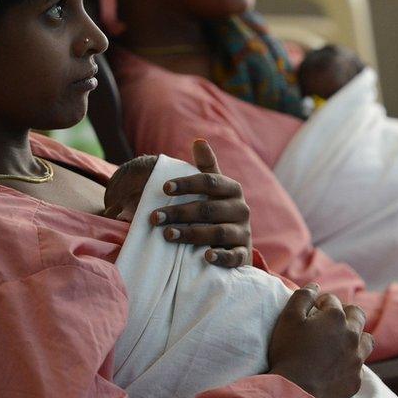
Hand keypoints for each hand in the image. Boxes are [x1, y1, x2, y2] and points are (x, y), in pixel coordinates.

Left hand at [152, 139, 251, 267]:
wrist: (237, 242)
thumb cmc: (218, 210)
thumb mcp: (214, 188)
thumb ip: (207, 167)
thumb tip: (199, 140)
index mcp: (232, 189)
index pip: (210, 182)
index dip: (187, 184)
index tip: (164, 187)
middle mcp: (241, 209)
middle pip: (209, 209)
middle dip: (180, 213)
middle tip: (154, 217)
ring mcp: (243, 232)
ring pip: (218, 232)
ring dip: (192, 233)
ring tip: (167, 235)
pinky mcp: (243, 253)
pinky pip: (234, 256)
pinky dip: (221, 256)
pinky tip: (206, 256)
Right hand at [268, 284, 373, 397]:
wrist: (294, 390)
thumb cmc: (288, 352)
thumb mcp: (288, 317)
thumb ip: (303, 296)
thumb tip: (315, 287)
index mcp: (336, 317)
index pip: (332, 300)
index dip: (320, 303)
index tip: (312, 311)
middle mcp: (352, 335)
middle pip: (357, 315)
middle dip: (344, 313)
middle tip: (329, 323)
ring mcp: (357, 358)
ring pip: (367, 340)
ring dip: (356, 336)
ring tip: (341, 342)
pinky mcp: (356, 379)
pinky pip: (359, 366)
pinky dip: (351, 362)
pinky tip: (338, 365)